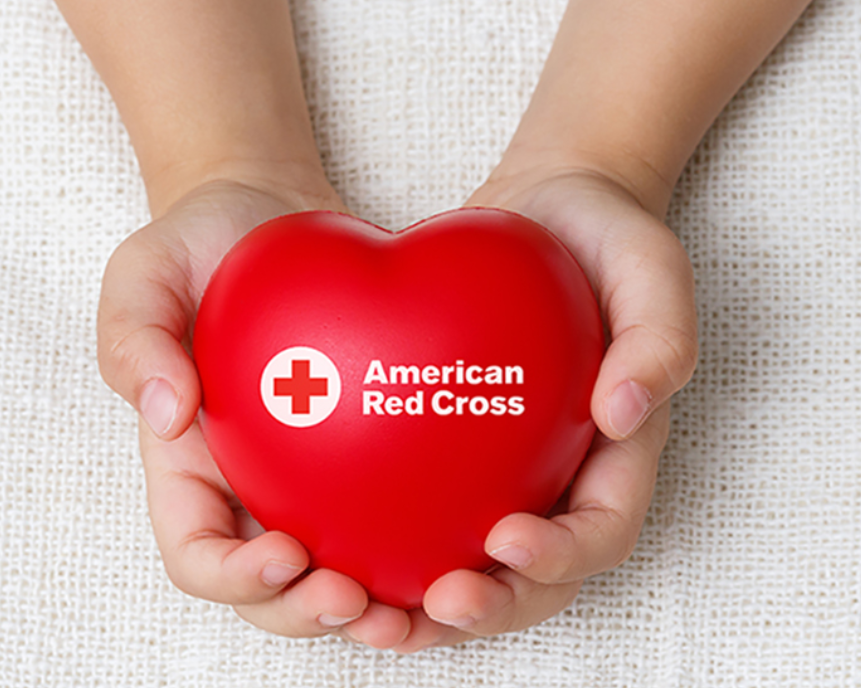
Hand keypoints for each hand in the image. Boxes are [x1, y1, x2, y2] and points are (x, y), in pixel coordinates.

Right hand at [98, 177, 412, 647]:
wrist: (273, 219)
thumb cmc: (199, 245)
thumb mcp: (146, 273)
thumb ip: (135, 337)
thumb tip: (166, 412)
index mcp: (190, 462)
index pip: (199, 552)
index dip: (235, 578)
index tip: (285, 556)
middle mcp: (250, 480)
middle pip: (273, 586)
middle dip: (310, 609)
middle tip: (359, 597)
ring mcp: (309, 468)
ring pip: (338, 562)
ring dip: (372, 600)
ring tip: (417, 599)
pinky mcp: (363, 443)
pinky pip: (387, 503)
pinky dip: (414, 538)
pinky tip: (458, 536)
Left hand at [385, 165, 696, 651]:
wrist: (546, 209)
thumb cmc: (606, 237)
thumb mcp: (650, 268)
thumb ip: (658, 338)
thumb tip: (624, 414)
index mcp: (617, 451)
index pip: (600, 530)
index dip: (562, 556)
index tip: (507, 540)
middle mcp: (562, 472)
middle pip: (534, 572)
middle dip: (493, 602)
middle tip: (439, 601)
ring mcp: (508, 465)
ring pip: (472, 558)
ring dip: (430, 604)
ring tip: (376, 615)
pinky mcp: (454, 446)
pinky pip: (423, 506)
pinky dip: (389, 543)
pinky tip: (337, 550)